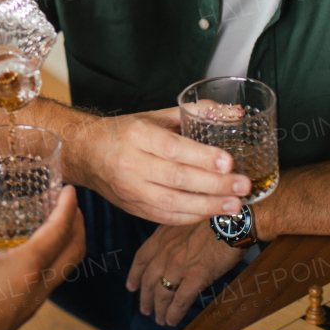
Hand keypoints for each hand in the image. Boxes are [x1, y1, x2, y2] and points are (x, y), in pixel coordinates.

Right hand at [0, 187, 85, 329]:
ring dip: (67, 244)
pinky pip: (49, 281)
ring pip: (64, 269)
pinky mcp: (23, 313)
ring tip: (53, 223)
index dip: (68, 208)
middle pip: (74, 252)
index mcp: (26, 269)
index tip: (69, 190)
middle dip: (78, 225)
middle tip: (70, 204)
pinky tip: (29, 252)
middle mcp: (37, 287)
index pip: (59, 232)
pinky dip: (51, 260)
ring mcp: (33, 303)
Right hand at [75, 107, 250, 225]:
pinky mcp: (133, 207)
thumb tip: (233, 112)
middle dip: (214, 184)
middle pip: (176, 178)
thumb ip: (194, 113)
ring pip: (172, 202)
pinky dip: (190, 216)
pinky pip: (165, 216)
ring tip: (234, 205)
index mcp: (137, 135)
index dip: (201, 157)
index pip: (172, 148)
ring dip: (207, 206)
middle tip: (242, 185)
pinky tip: (211, 213)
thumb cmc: (124, 132)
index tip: (228, 162)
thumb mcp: (155, 116)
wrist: (86, 153)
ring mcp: (131, 189)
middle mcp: (131, 163)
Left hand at [126, 221, 243, 326]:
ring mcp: (179, 264)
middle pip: (149, 279)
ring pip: (162, 292)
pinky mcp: (195, 276)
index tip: (131, 286)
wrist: (232, 222)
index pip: (141, 258)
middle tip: (145, 309)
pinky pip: (180, 299)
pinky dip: (174, 313)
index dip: (135, 274)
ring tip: (160, 319)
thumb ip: (173, 237)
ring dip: (159, 309)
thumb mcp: (184, 222)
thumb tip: (172, 253)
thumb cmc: (213, 220)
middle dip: (145, 297)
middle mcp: (166, 250)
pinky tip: (172, 320)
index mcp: (162, 236)